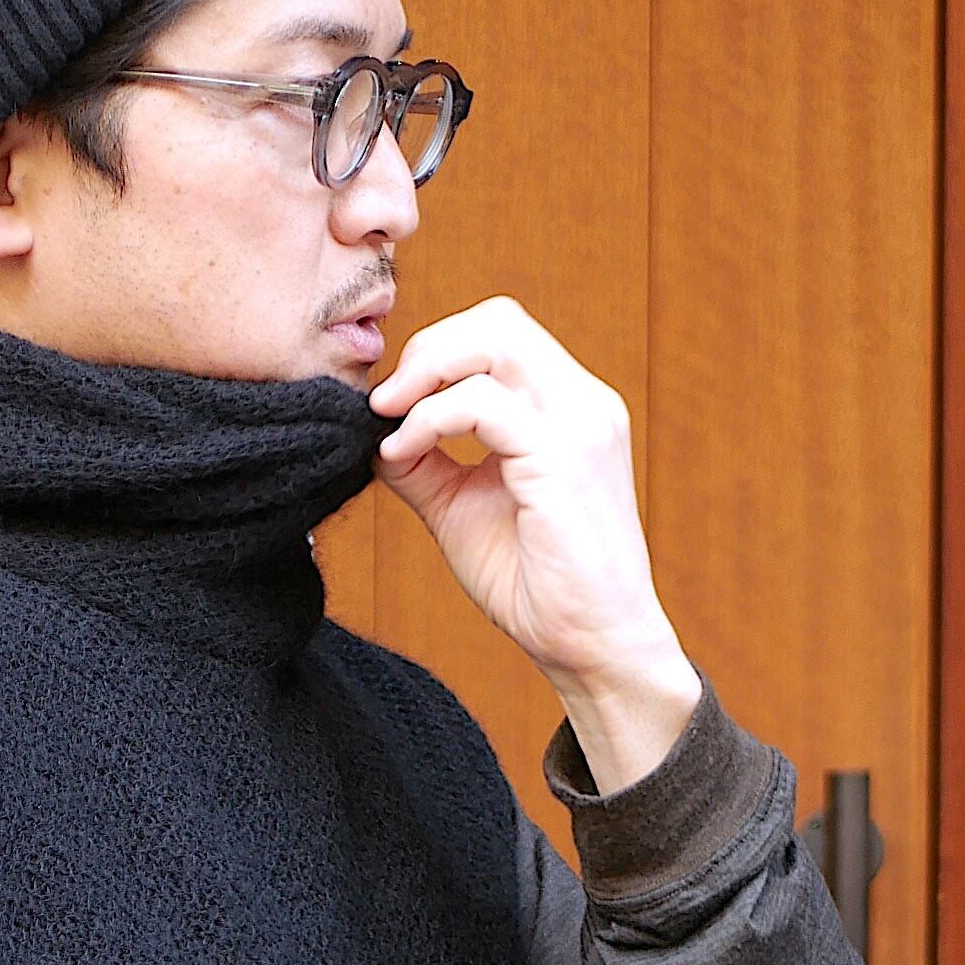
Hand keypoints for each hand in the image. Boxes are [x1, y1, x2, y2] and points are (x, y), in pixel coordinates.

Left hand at [368, 296, 700, 791]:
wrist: (590, 646)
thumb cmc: (537, 584)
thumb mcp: (461, 508)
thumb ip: (424, 464)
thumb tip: (374, 433)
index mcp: (568, 407)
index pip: (500, 331)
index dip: (437, 350)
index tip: (390, 401)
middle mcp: (583, 402)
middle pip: (498, 319)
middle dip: (427, 348)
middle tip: (383, 401)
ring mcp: (581, 424)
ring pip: (494, 342)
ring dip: (425, 373)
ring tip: (387, 420)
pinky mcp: (564, 458)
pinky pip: (483, 404)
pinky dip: (430, 419)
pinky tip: (403, 454)